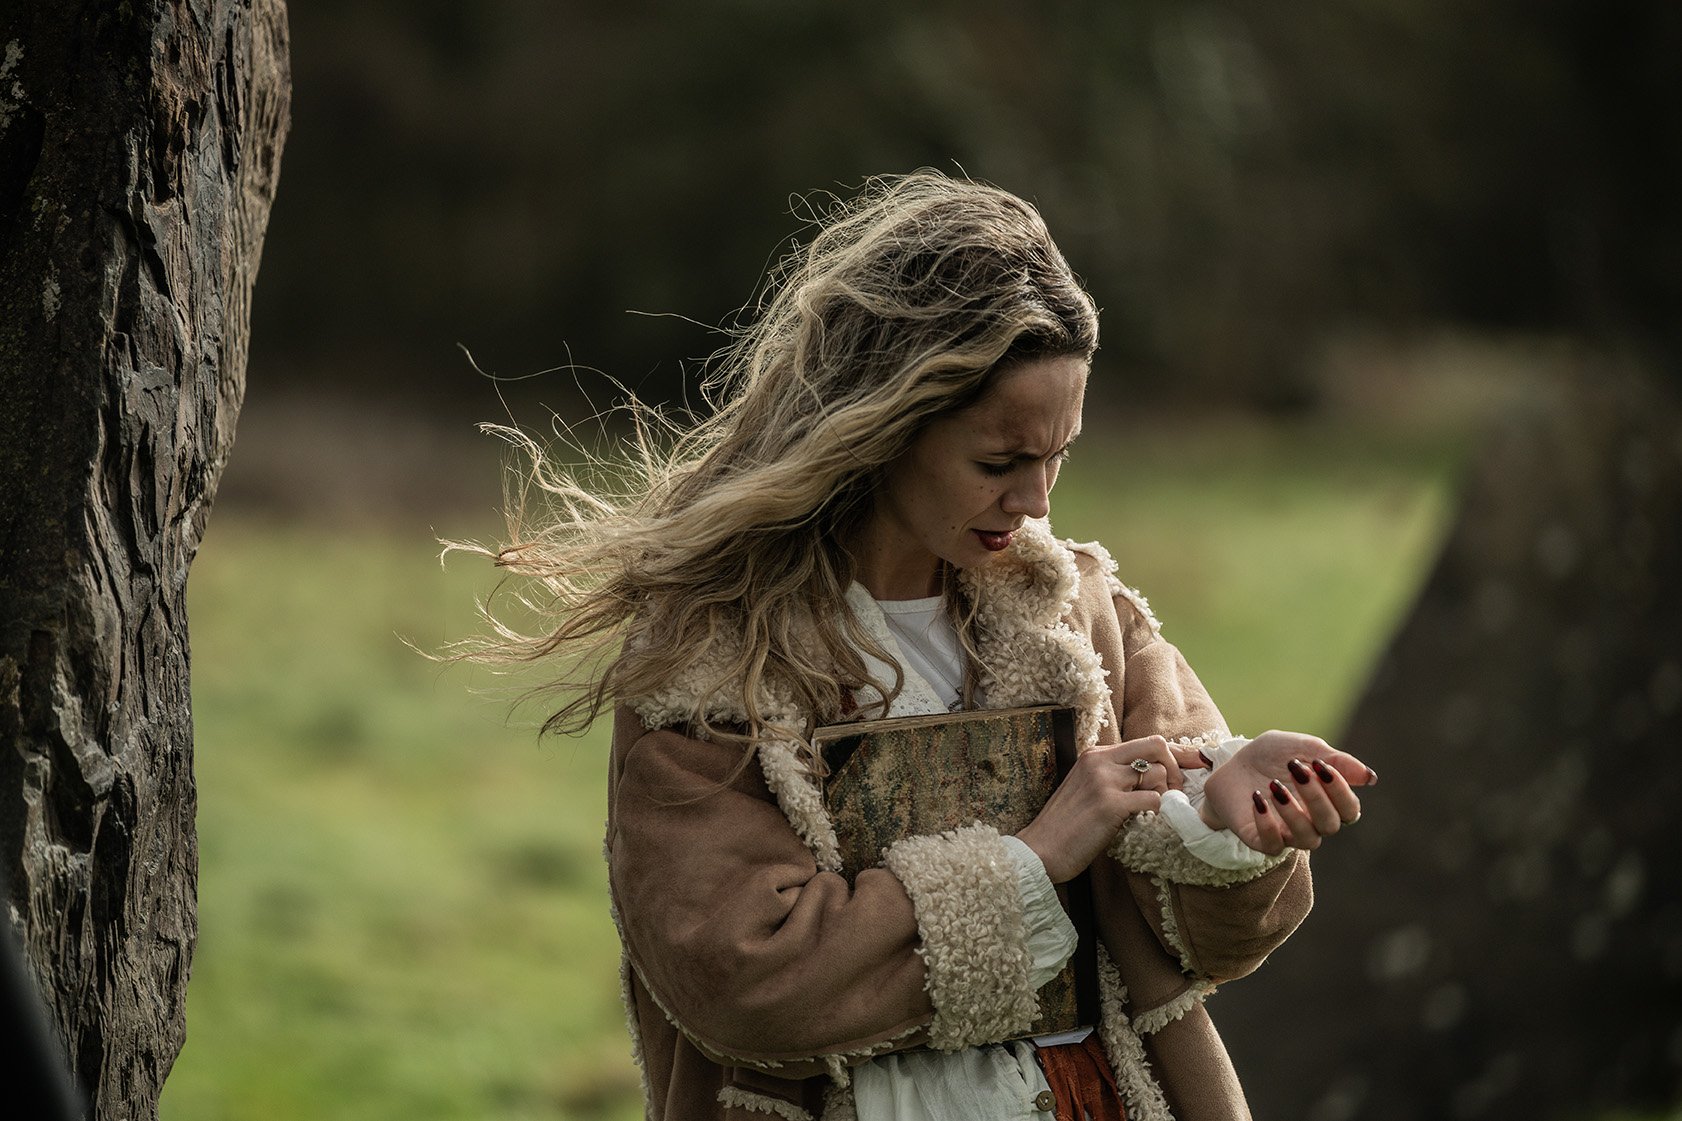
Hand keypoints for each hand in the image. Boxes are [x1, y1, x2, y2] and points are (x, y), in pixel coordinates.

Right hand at [1017, 735, 1196, 882]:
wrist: (1040, 849)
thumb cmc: (1065, 825)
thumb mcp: (1087, 788)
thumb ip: (1113, 777)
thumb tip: (1152, 776)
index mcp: (1095, 755)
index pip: (1145, 743)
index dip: (1174, 754)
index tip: (1190, 766)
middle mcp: (1099, 761)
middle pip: (1156, 746)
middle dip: (1175, 767)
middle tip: (1174, 792)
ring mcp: (1104, 781)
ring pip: (1158, 773)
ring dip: (1165, 794)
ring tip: (1154, 811)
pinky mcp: (1110, 805)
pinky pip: (1153, 799)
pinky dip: (1157, 811)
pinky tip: (1146, 821)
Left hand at [1198, 730, 1374, 854]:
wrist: (1232, 762)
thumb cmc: (1273, 756)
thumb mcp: (1303, 748)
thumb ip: (1336, 761)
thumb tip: (1370, 777)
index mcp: (1328, 801)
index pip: (1349, 810)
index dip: (1341, 791)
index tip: (1321, 766)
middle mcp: (1312, 822)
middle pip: (1330, 825)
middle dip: (1317, 798)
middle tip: (1298, 770)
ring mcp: (1287, 834)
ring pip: (1307, 840)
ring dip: (1294, 813)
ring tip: (1274, 786)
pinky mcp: (1261, 840)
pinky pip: (1273, 846)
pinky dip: (1268, 824)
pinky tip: (1258, 800)